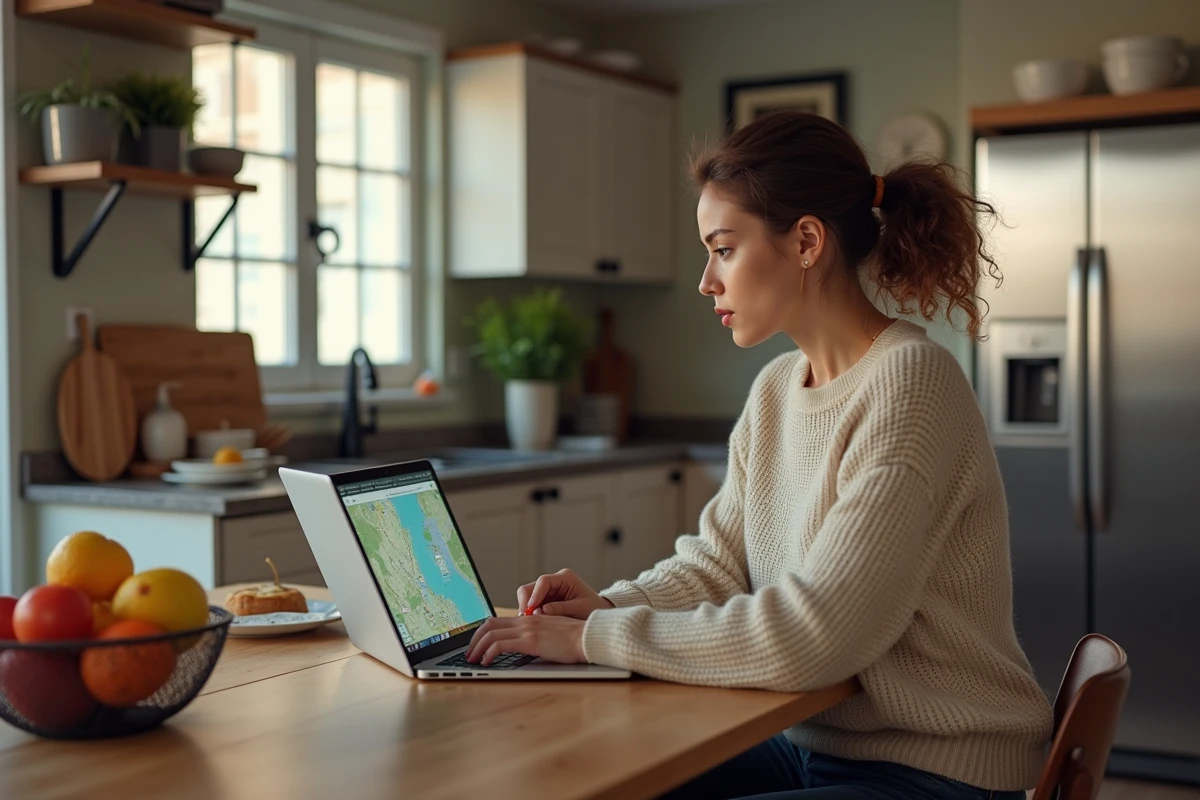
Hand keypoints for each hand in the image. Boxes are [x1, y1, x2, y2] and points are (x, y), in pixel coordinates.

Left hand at [465, 615, 586, 665]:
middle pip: (489, 625)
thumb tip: (525, 648)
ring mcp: (527, 630)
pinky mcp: (530, 641)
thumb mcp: (551, 634)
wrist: (588, 638)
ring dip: (477, 647)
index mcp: (529, 619)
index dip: (482, 632)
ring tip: (473, 660)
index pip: (498, 620)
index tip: (477, 644)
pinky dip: (488, 653)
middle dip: (474, 639)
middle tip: (469, 653)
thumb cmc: (575, 640)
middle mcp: (525, 621)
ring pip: (490, 634)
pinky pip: (500, 645)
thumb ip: (536, 637)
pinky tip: (486, 662)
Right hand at [516, 568, 614, 619]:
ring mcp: (549, 591)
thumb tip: (540, 612)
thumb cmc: (594, 609)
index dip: (535, 595)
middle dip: (526, 602)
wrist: (600, 614)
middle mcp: (554, 581)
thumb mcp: (580, 608)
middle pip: (531, 587)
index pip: (543, 581)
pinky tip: (532, 624)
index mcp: (565, 578)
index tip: (530, 609)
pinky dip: (530, 613)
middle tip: (525, 618)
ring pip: (528, 596)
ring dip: (527, 609)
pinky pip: (532, 605)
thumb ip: (561, 608)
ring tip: (528, 623)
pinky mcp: (546, 600)